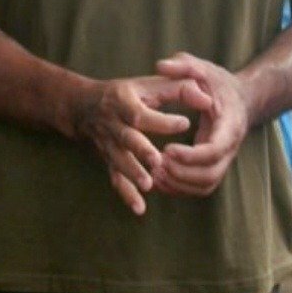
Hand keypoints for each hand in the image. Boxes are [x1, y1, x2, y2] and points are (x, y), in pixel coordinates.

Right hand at [66, 75, 213, 214]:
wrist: (84, 106)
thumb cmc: (127, 93)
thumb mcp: (148, 84)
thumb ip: (179, 89)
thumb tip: (207, 99)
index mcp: (123, 101)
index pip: (141, 113)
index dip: (161, 120)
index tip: (184, 123)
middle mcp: (112, 124)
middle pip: (126, 138)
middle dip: (141, 150)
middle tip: (158, 161)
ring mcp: (108, 144)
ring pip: (119, 161)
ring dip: (133, 173)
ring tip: (149, 185)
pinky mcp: (108, 160)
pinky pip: (115, 178)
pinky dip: (127, 194)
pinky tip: (140, 208)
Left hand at [151, 53, 249, 198]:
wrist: (241, 100)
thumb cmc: (218, 84)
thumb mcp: (203, 68)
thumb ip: (183, 65)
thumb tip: (161, 66)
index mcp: (229, 125)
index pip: (214, 149)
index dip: (191, 155)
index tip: (167, 149)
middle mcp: (230, 147)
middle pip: (210, 174)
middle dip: (182, 174)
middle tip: (156, 164)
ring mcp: (224, 160)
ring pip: (205, 185)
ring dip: (179, 185)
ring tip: (154, 174)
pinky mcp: (214, 167)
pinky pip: (200, 188)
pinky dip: (180, 189)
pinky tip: (159, 180)